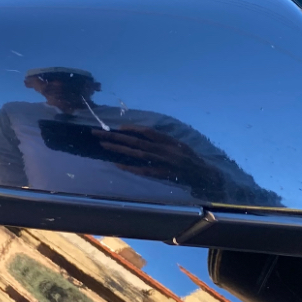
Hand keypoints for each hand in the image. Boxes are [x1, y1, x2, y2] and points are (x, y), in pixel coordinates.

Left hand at [92, 125, 221, 195]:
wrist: (203, 174)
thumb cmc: (190, 158)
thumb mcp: (179, 144)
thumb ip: (162, 140)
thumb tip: (143, 134)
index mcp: (169, 140)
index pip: (148, 131)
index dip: (132, 128)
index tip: (117, 127)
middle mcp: (165, 149)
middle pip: (137, 141)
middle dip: (116, 137)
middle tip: (98, 134)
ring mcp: (163, 162)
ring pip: (137, 154)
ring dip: (119, 149)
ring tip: (103, 145)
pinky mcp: (162, 174)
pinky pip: (143, 171)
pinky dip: (130, 168)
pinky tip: (117, 164)